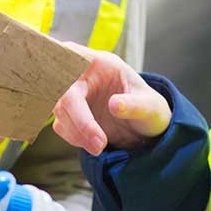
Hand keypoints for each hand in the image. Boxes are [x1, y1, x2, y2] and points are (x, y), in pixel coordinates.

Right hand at [51, 42, 171, 155]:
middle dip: (79, 121)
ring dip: (76, 133)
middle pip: (64, 92)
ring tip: (100, 147)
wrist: (146, 125)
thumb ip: (134, 104)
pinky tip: (93, 144)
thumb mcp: (150, 105)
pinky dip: (75, 138)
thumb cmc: (149, 108)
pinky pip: (62, 125)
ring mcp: (75, 95)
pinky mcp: (71, 114)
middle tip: (100, 144)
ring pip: (60, 111)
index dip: (66, 78)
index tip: (72, 101)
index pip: (75, 66)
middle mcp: (82, 76)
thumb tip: (114, 105)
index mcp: (100, 63)